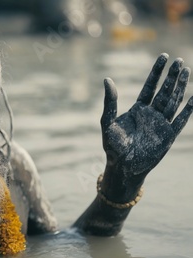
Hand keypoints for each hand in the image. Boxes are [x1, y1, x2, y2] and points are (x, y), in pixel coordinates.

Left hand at [101, 54, 191, 195]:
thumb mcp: (108, 122)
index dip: (157, 72)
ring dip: (180, 86)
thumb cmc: (112, 146)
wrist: (123, 167)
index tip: (164, 57)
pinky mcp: (169, 135)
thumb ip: (110, 102)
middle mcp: (151, 114)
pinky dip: (189, 109)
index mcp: (138, 109)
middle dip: (171, 76)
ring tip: (186, 70)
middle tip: (179, 60)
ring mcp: (161, 124)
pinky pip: (181, 119)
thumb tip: (107, 79)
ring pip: (174, 101)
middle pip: (164, 91)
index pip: (150, 86)